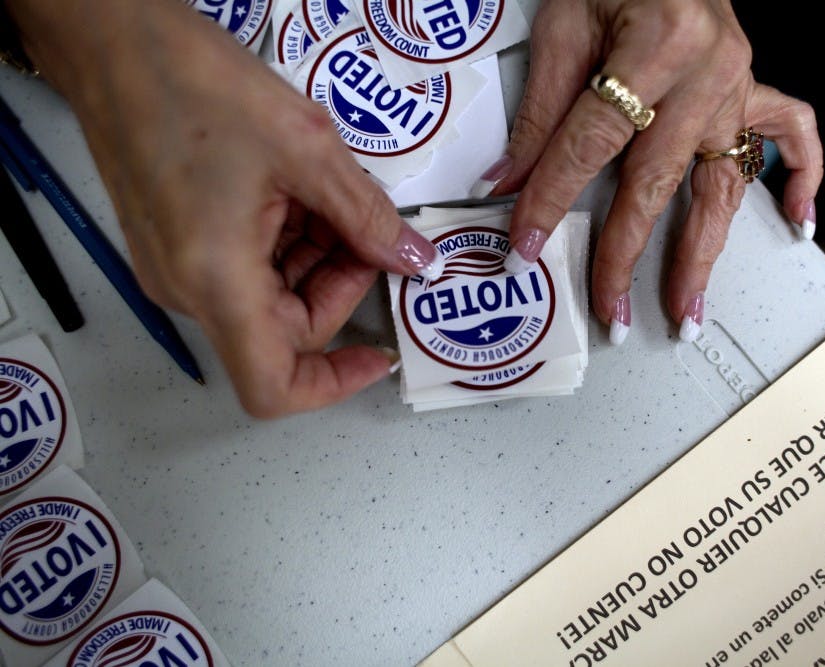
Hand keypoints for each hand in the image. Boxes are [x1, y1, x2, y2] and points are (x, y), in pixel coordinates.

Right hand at [10, 0, 442, 415]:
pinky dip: (286, 244)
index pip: (273, 386)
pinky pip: (245, 271)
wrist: (112, 40)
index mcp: (216, 280)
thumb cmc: (192, 83)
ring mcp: (176, 269)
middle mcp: (187, 290)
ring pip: (269, 299)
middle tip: (367, 230)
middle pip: (285, 333)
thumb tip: (411, 257)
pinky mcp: (175, 246)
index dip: (334, 385)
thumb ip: (366, 217)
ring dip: (316, 261)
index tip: (378, 355)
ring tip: (331, 197)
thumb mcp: (306, 149)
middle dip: (340, 287)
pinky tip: (301, 194)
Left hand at [483, 0, 821, 343]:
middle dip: (627, 252)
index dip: (553, 196)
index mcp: (656, 44)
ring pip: (724, 179)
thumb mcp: (565, 25)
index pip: (592, 140)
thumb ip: (541, 109)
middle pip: (658, 178)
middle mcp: (708, 68)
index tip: (528, 242)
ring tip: (686, 307)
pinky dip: (802, 177)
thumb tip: (508, 182)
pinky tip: (797, 220)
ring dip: (704, 250)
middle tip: (612, 311)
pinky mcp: (755, 82)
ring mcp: (740, 80)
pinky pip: (795, 132)